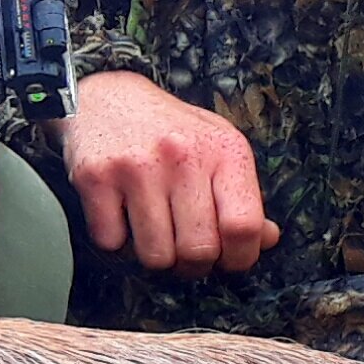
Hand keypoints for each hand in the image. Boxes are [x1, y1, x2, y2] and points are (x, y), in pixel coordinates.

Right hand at [62, 70, 276, 275]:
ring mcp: (137, 168)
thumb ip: (243, 195)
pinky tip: (121, 217)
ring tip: (153, 232)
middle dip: (192, 265)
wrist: (103, 98)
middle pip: (199, 251)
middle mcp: (183, 157)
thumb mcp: (217, 149)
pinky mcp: (96, 178)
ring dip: (154, 255)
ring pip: (156, 256)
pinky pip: (112, 244)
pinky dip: (116, 242)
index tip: (228, 258)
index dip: (240, 257)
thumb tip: (267, 239)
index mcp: (224, 151)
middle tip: (184, 251)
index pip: (244, 227)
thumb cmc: (168, 130)